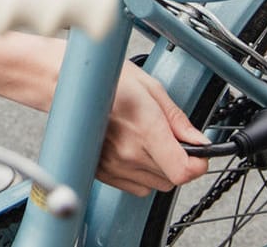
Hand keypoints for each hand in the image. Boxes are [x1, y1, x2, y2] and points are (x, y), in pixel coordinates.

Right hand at [98, 60, 209, 195]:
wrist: (68, 87)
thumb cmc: (105, 80)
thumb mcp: (150, 88)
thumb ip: (177, 119)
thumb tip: (198, 140)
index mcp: (145, 128)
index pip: (183, 170)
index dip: (198, 164)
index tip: (199, 155)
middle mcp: (129, 152)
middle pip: (173, 178)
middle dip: (179, 161)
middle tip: (169, 138)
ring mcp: (114, 165)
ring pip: (156, 184)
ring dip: (160, 168)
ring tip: (146, 140)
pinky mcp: (103, 173)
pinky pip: (137, 186)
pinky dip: (141, 173)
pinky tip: (133, 150)